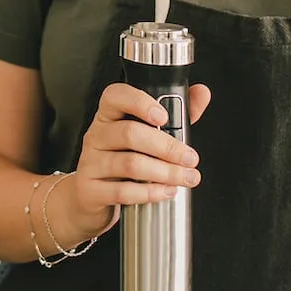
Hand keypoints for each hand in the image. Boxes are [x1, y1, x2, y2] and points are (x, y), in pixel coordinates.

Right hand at [48, 82, 212, 243]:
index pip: (116, 96)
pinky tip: (165, 191)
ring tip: (184, 178)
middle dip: (167, 147)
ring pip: (130, 164)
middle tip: (190, 158)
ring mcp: (90, 163)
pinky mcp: (90, 189)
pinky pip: (122, 191)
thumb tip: (201, 93)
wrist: (90, 196)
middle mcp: (97, 136)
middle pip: (130, 133)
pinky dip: (149, 193)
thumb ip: (176, 115)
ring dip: (164, 173)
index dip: (139, 102)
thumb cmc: (121, 160)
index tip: (164, 116)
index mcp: (109, 116)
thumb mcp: (146, 135)